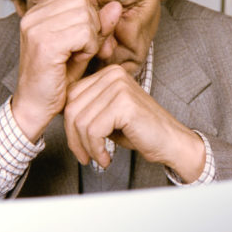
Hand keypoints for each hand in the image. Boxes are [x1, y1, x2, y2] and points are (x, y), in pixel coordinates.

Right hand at [11, 0, 121, 141]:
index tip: (81, 38)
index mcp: (36, 12)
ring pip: (85, 15)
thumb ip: (98, 26)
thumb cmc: (56, 81)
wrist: (34, 108)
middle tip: (82, 49)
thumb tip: (116, 6)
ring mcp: (36, 28)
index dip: (87, 12)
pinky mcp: (45, 44)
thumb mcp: (81, 48)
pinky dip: (89, 47)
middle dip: (92, 25)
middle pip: (81, 0)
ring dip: (91, 38)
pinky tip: (79, 60)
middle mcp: (33, 16)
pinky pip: (84, 32)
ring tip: (79, 56)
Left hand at [64, 64, 206, 181]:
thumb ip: (87, 110)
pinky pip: (93, 131)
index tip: (78, 145)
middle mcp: (113, 75)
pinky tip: (106, 157)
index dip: (69, 125)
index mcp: (108, 74)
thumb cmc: (140, 132)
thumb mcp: (107, 117)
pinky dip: (96, 150)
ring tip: (98, 157)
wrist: (171, 142)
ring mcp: (119, 87)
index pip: (71, 96)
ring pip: (80, 121)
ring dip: (86, 147)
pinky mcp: (124, 104)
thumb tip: (60, 116)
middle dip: (74, 138)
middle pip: (71, 108)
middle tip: (85, 156)